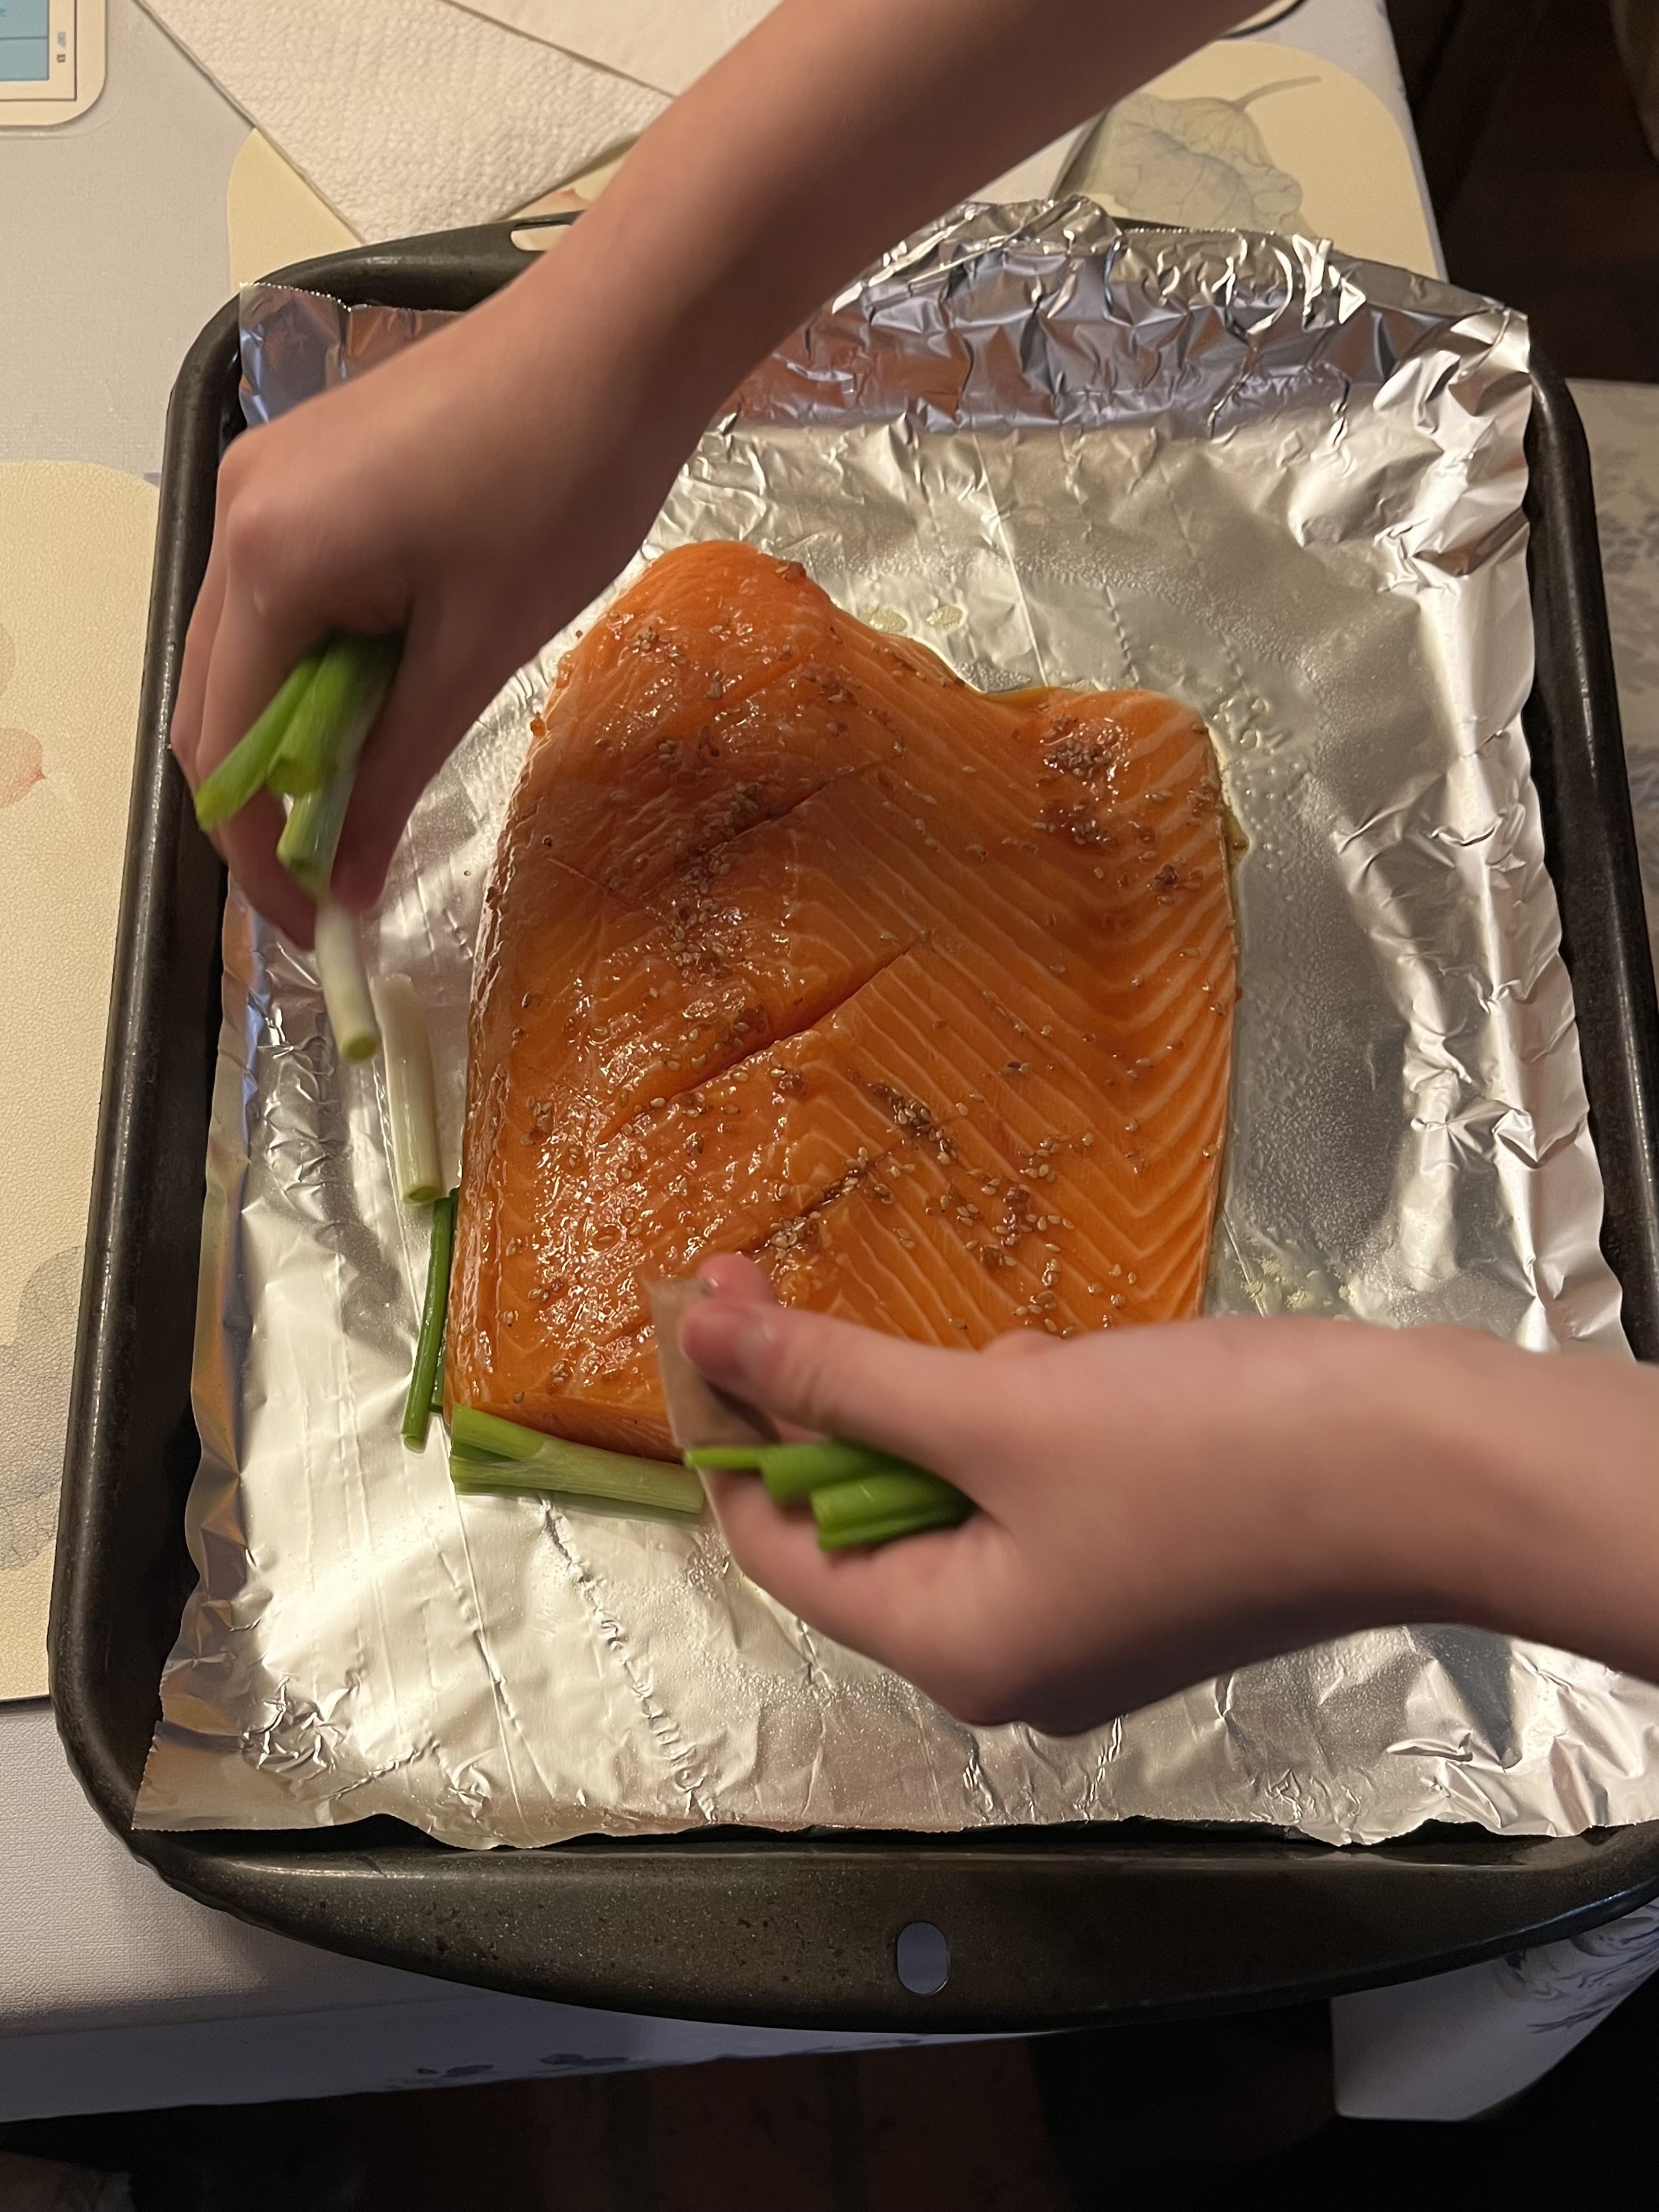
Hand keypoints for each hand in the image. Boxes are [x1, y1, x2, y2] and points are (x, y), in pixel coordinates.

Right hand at [168, 240, 703, 941]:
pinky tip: (381, 708)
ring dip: (299, 742)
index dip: (264, 857)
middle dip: (273, 807)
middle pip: (216, 706)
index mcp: (268, 559)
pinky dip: (319, 672)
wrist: (616, 337)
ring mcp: (265, 484)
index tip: (319, 928)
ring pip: (247, 655)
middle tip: (343, 884)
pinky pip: (283, 601)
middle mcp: (237, 515)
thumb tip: (347, 881)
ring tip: (370, 805)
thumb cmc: (560, 482)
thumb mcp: (477, 652)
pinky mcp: (306, 473)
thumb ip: (393, 771)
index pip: (226, 752)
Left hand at [679, 1259, 1591, 1732]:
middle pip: (864, 1520)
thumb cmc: (1207, 1452)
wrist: (1428, 1471)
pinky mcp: (1144, 1570)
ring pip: (953, 1494)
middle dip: (841, 1401)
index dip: (730, 1426)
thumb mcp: (1001, 1407)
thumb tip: (703, 1333)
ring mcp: (1082, 1622)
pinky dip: (1021, 1422)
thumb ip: (843, 1375)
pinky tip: (1065, 1368)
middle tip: (793, 1282)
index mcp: (954, 1651)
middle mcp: (1006, 1660)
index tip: (703, 1309)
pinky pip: (1031, 1492)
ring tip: (1009, 1349)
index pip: (780, 1546)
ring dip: (942, 1404)